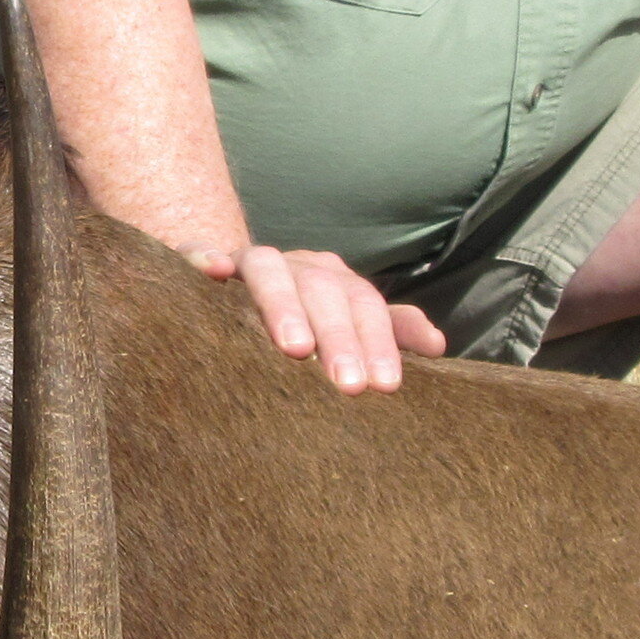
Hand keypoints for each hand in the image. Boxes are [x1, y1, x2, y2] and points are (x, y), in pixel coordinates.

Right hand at [186, 241, 448, 391]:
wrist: (233, 287)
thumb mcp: (347, 324)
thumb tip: (438, 347)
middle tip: (349, 386)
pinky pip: (202, 252)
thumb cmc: (300, 321)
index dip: (377, 342)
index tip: (386, 385)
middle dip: (339, 337)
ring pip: (270, 270)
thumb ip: (390, 332)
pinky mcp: (205, 259)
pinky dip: (206, 256)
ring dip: (284, 305)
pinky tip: (212, 271)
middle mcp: (298, 266)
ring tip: (294, 349)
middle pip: (324, 291)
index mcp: (335, 281)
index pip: (365, 305)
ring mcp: (250, 261)